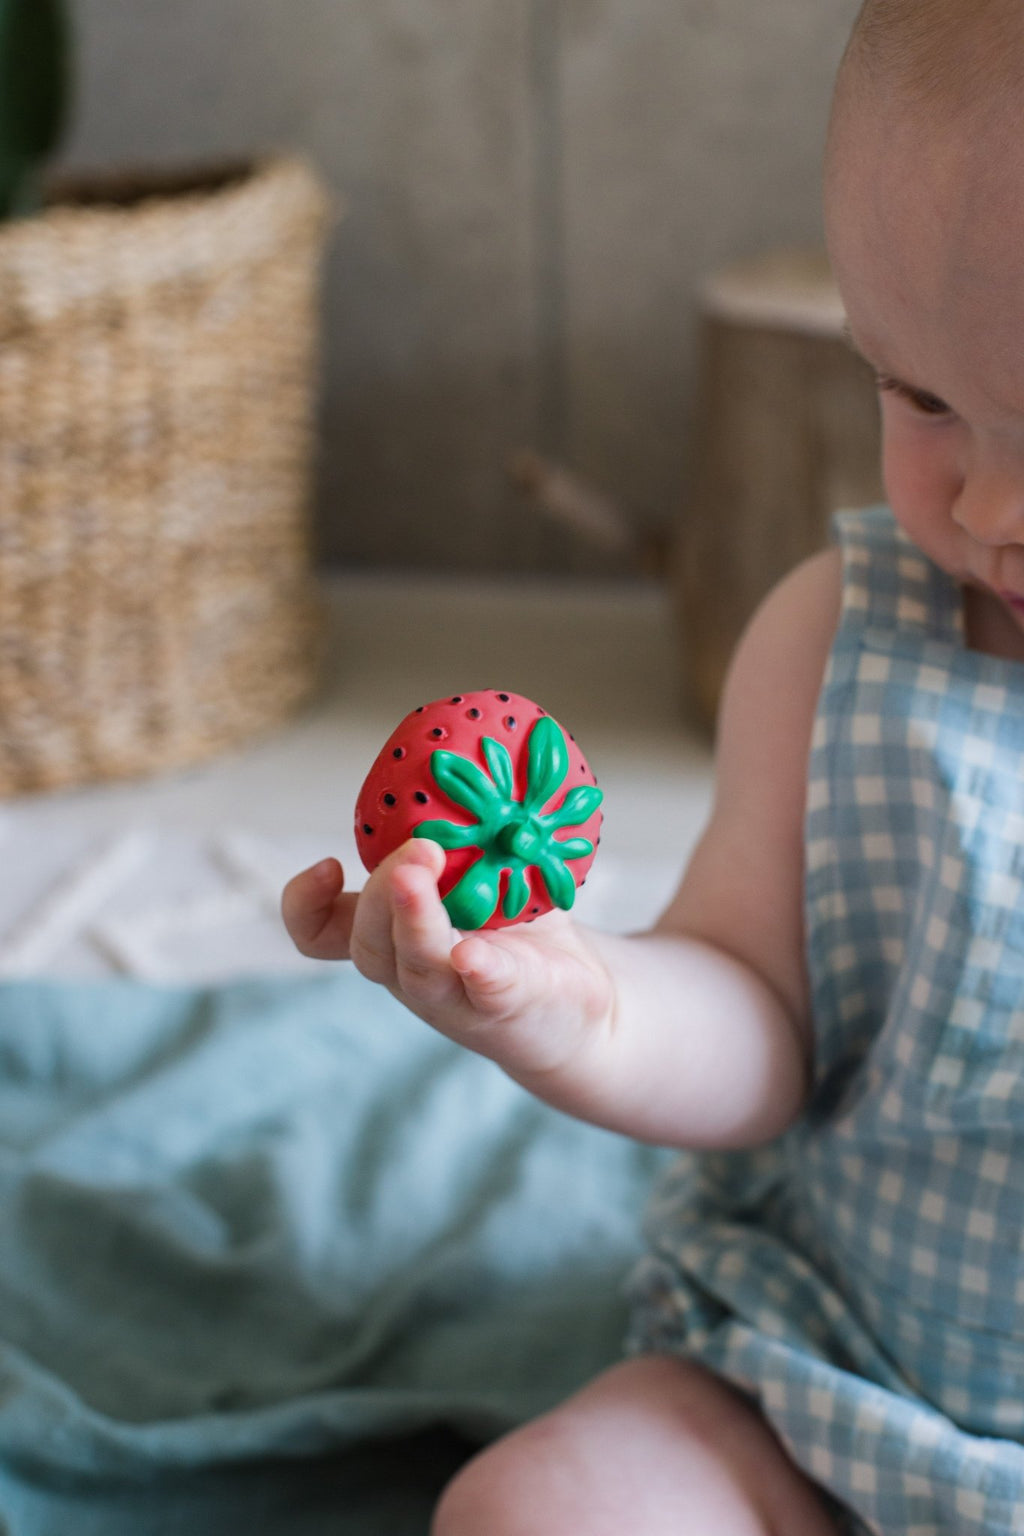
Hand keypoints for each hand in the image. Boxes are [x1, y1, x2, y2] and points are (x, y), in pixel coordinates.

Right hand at [281, 838, 614, 1080]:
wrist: (584, 1007)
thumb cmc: (520, 934)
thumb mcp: (481, 878)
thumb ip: (457, 832)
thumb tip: (462, 742)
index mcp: (393, 938)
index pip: (324, 932)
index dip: (304, 905)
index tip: (327, 864)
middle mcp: (412, 972)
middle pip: (369, 941)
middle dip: (380, 890)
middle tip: (415, 848)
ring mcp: (456, 999)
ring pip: (415, 966)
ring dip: (413, 920)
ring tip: (420, 873)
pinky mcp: (508, 1010)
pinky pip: (488, 992)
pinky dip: (480, 972)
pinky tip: (475, 955)